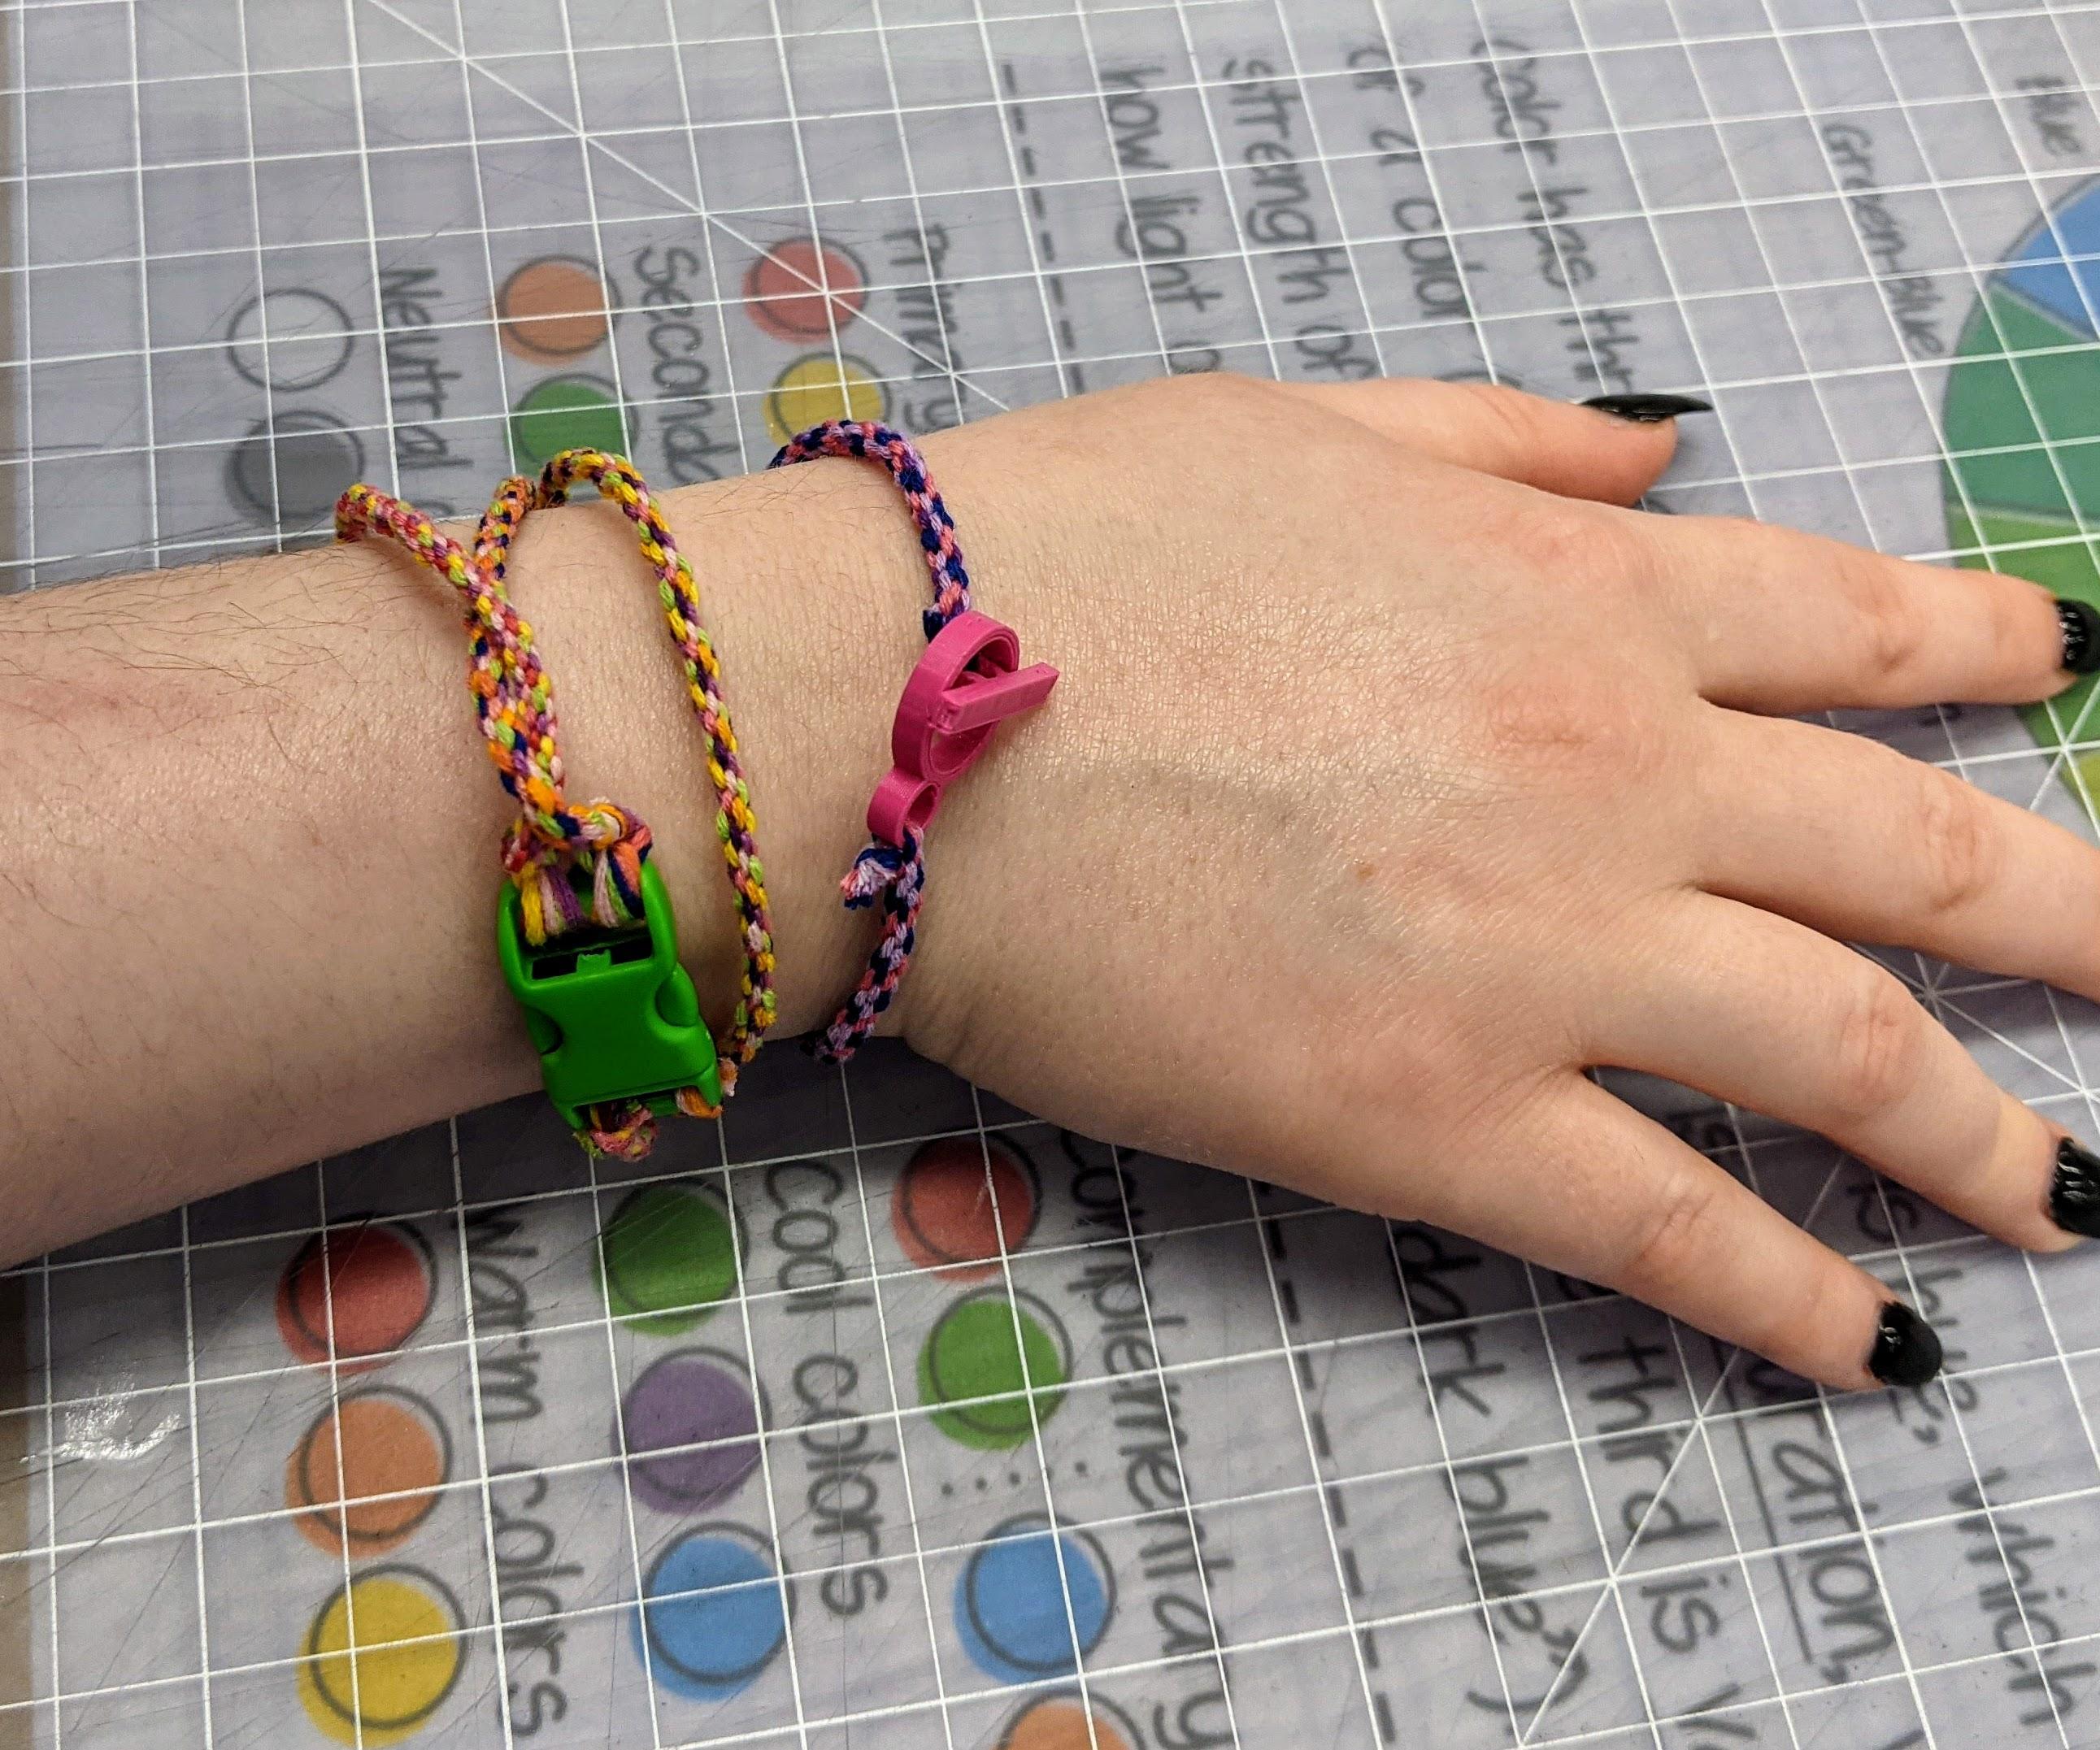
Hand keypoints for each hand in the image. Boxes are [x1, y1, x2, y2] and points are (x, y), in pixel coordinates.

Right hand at [858, 373, 2095, 1391]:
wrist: (886, 714)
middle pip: (1922, 855)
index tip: (2065, 671)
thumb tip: (1663, 451)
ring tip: (2062, 1197)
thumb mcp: (1303, 426)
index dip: (1989, 648)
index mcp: (1578, 593)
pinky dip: (1793, 1294)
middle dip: (2072, 921)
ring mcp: (1541, 954)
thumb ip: (1509, 445)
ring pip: (1844, 1059)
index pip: (1857, 621)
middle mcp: (1612, 768)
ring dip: (1985, 1137)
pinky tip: (1874, 1346)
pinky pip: (1667, 1227)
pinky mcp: (1430, 1115)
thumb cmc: (1061, 548)